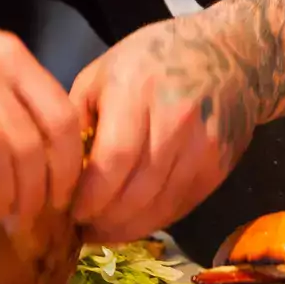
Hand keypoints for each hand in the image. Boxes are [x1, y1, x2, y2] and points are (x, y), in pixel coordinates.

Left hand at [70, 16, 261, 242]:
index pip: (113, 161)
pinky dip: (156, 219)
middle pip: (137, 191)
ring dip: (129, 227)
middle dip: (105, 219)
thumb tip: (54, 172)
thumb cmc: (153, 60)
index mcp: (136, 90)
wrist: (229, 53)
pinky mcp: (220, 164)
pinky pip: (183, 205)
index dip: (90, 197)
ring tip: (106, 230)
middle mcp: (174, 117)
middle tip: (84, 230)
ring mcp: (203, 144)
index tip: (71, 212)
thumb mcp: (102, 73)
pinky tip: (137, 219)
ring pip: (161, 206)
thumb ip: (76, 119)